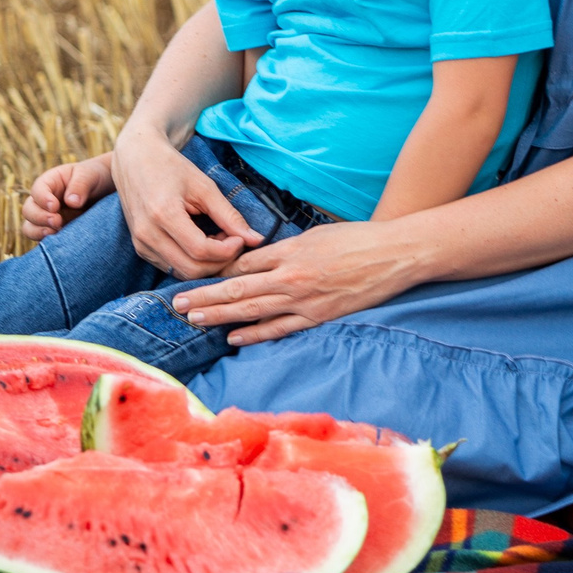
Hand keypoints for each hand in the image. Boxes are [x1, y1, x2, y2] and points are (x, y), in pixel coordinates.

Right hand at [20, 154, 114, 239]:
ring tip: (55, 233)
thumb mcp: (90, 175)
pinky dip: (47, 242)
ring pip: (30, 227)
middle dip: (40, 218)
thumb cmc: (96, 177)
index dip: (42, 199)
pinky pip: (43, 239)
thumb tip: (71, 202)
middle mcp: (44, 201)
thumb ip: (80, 185)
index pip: (37, 190)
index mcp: (50, 182)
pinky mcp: (55, 231)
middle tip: (57, 221)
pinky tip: (60, 241)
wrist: (107, 190)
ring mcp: (47, 217)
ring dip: (39, 232)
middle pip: (29, 210)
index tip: (54, 207)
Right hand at [109, 126, 265, 276]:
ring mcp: (141, 244)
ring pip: (181, 273)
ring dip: (206, 264)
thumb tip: (256, 239)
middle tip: (233, 241)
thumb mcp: (204, 187)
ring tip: (219, 240)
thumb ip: (229, 215)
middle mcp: (147, 234)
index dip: (227, 250)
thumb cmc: (171, 167)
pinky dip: (191, 262)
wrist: (135, 158)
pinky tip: (203, 242)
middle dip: (219, 262)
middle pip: (192, 269)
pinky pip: (171, 267)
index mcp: (163, 215)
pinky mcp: (141, 249)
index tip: (241, 238)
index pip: (201, 251)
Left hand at [170, 218, 430, 344]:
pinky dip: (254, 334)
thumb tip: (257, 261)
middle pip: (238, 288)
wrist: (394, 255)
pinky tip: (233, 337)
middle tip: (178, 302)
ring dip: (220, 316)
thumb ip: (286, 250)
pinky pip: (279, 329)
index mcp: (290, 252)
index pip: (244, 262)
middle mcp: (291, 277)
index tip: (193, 276)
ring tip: (194, 319)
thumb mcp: (316, 235)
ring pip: (252, 310)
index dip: (216, 271)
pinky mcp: (317, 317)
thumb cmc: (357, 240)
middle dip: (205, 296)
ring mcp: (304, 301)